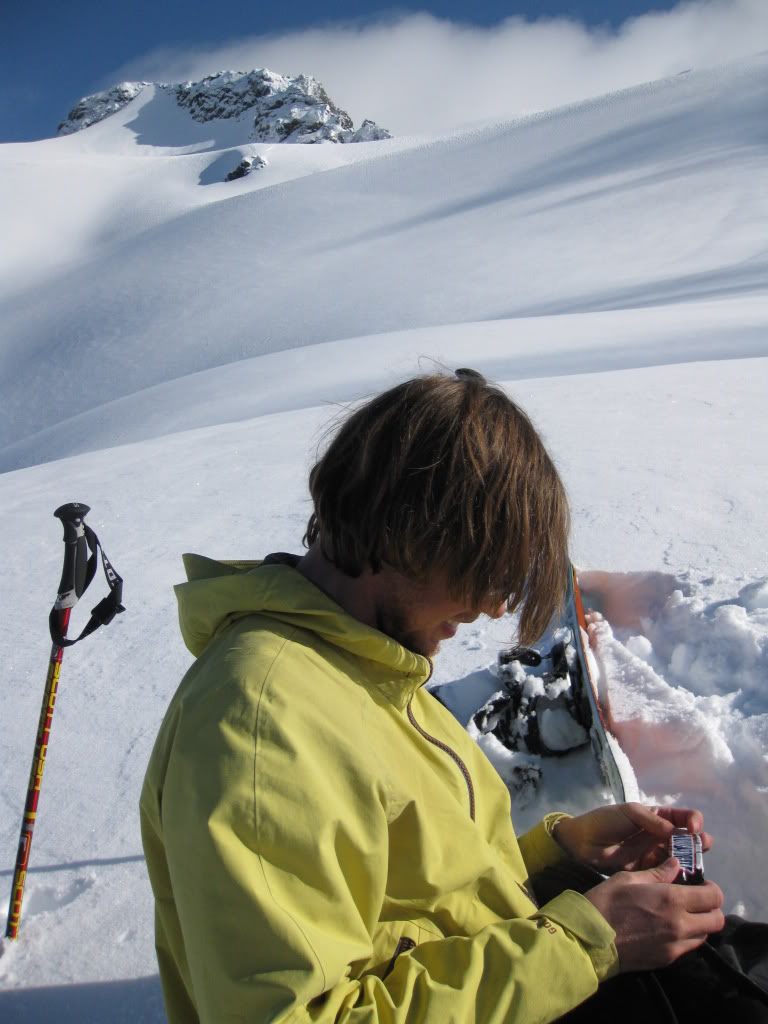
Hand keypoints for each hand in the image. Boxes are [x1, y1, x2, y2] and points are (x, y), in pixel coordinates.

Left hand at [552, 803, 712, 872]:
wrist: (583, 843)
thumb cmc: (605, 821)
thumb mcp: (629, 813)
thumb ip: (652, 820)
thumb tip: (675, 831)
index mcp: (657, 817)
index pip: (683, 817)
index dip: (693, 821)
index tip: (693, 828)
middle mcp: (660, 835)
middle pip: (687, 839)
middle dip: (699, 842)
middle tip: (701, 847)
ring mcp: (655, 854)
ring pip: (680, 858)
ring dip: (691, 861)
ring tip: (697, 865)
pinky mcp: (648, 871)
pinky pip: (668, 874)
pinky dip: (678, 876)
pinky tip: (684, 880)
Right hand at [585, 858, 724, 970]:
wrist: (589, 939)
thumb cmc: (606, 901)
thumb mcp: (628, 878)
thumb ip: (657, 872)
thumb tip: (676, 864)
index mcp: (672, 899)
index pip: (713, 897)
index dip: (712, 889)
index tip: (701, 884)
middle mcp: (681, 924)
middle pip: (717, 921)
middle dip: (711, 908)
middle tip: (695, 900)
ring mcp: (675, 946)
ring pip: (704, 936)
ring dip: (700, 924)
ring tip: (682, 914)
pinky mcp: (667, 960)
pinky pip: (688, 947)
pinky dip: (686, 937)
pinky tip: (668, 928)